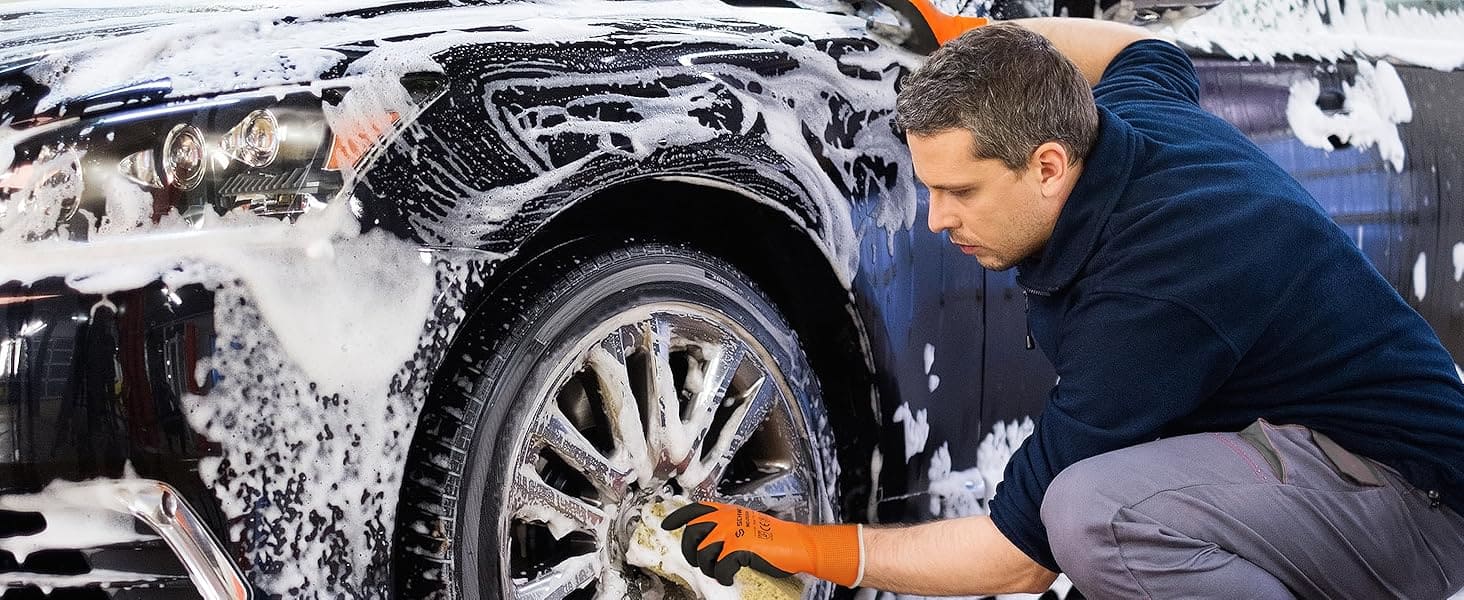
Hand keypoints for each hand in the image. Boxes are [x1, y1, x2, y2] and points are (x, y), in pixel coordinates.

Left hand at [659, 501, 863, 586]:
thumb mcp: (747, 523)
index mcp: (727, 511)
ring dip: (709, 568)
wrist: (796, 544)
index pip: (695, 509)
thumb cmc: (775, 537)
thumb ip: (727, 525)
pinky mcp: (738, 549)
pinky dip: (724, 577)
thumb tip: (708, 538)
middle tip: (698, 561)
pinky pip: (720, 569)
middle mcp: (726, 518)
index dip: (677, 516)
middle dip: (690, 552)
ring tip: (722, 571)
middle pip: (692, 534)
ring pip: (703, 555)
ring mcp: (731, 533)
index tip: (665, 524)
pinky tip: (731, 578)